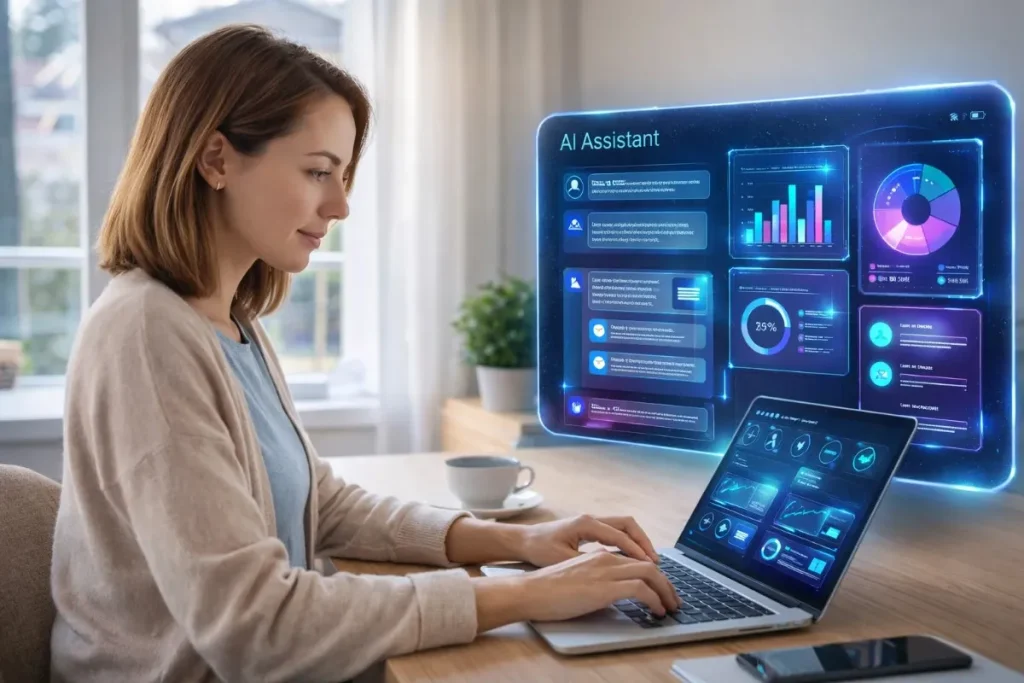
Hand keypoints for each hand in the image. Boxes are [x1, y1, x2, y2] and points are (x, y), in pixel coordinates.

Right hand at [473, 550, 680, 631]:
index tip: (661, 588)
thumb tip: (613, 591)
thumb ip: (597, 578)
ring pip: (650, 574)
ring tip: (671, 607)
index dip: (653, 574)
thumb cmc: (548, 589)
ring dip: (666, 592)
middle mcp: (606, 558)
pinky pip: (642, 589)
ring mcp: (607, 570)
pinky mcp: (606, 587)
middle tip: (674, 599)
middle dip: (666, 583)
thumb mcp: (578, 577)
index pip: (636, 560)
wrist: (531, 591)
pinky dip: (655, 600)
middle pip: (649, 565)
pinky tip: (657, 611)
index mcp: (599, 555)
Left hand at [516, 514, 658, 566]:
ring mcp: (591, 522)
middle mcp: (591, 519)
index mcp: (586, 524)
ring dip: (637, 541)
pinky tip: (631, 558)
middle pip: (627, 524)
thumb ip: (587, 562)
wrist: (522, 541)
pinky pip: (615, 532)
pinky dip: (627, 542)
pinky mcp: (589, 529)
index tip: (650, 565)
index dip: (637, 551)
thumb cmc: (539, 549)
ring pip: (623, 526)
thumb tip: (612, 570)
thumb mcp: (563, 559)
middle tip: (655, 561)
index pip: (620, 536)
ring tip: (649, 560)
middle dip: (643, 541)